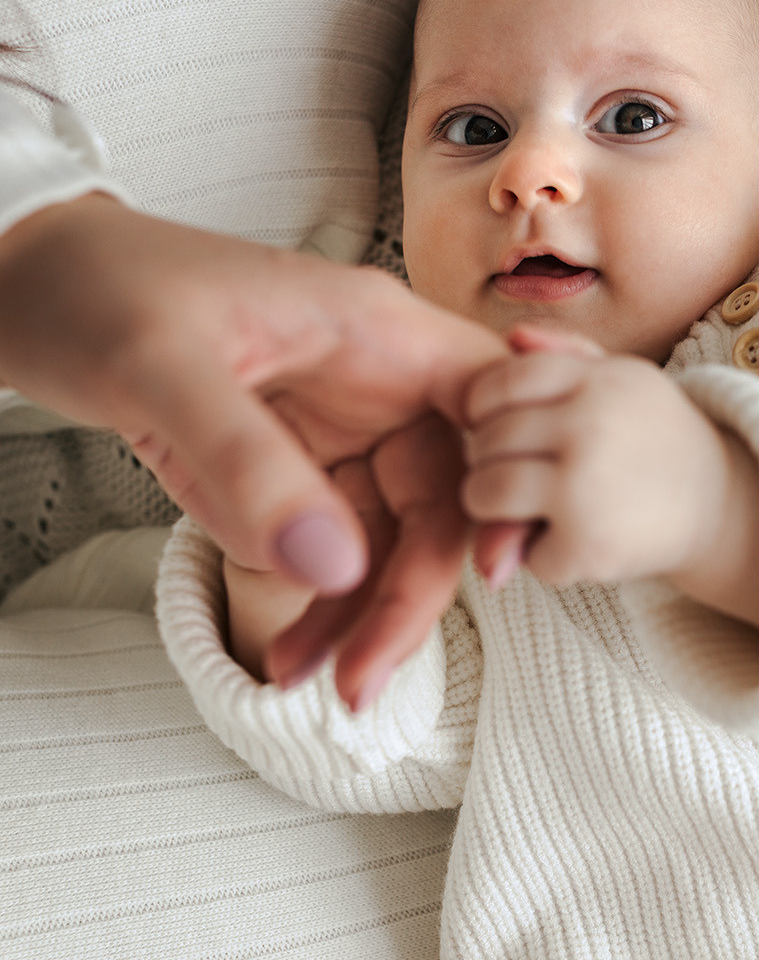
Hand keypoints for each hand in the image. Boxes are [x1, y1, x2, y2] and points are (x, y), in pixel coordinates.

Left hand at [0, 194, 506, 694]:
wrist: (31, 282)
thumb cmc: (100, 286)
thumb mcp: (162, 367)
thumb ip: (247, 463)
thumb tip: (334, 566)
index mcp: (374, 331)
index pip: (490, 406)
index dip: (509, 484)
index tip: (502, 571)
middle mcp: (375, 380)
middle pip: (443, 495)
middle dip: (412, 592)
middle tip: (362, 677)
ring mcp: (339, 426)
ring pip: (390, 537)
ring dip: (360, 613)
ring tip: (306, 676)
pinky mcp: (296, 465)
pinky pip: (333, 547)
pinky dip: (318, 603)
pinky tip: (287, 646)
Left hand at [463, 329, 727, 589]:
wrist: (719, 504)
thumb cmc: (656, 437)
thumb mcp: (623, 378)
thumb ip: (567, 352)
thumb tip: (515, 337)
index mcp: (596, 381)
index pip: (499, 383)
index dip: (482, 407)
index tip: (496, 425)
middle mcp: (589, 426)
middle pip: (487, 439)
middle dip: (488, 459)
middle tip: (515, 473)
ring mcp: (584, 487)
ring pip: (485, 492)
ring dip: (493, 506)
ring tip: (524, 507)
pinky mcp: (587, 544)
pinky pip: (521, 546)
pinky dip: (541, 553)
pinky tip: (574, 540)